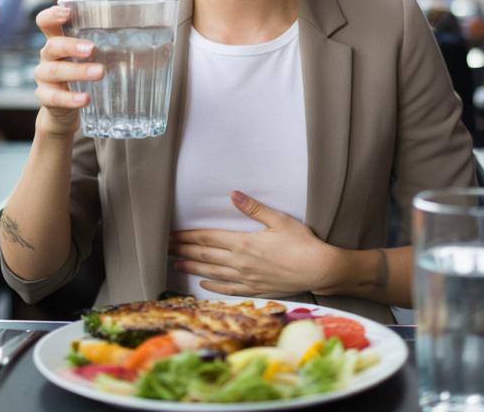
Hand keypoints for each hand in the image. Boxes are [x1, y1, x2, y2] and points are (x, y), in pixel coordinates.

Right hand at [32, 5, 101, 135]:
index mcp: (57, 40)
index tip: (67, 12)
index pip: (46, 22)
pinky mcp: (46, 98)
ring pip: (55, 71)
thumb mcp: (90, 59)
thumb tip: (151, 41)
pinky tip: (86, 99)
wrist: (64, 112)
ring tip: (100, 73)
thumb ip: (108, 48)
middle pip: (53, 46)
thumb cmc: (81, 77)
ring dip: (78, 71)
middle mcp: (47, 57)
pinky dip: (71, 98)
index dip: (53, 15)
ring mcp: (44, 78)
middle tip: (92, 48)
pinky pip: (56, 98)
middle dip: (72, 46)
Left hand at [169, 191, 341, 297]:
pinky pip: (227, 289)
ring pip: (211, 272)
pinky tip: (202, 283)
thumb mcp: (278, 220)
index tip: (171, 234)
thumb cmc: (302, 243)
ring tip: (176, 263)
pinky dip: (212, 286)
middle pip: (204, 255)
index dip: (187, 236)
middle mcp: (240, 263)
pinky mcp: (254, 290)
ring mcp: (246, 278)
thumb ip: (253, 208)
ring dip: (192, 267)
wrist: (318, 270)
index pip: (207, 238)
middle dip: (183, 250)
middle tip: (165, 247)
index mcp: (243, 243)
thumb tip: (233, 194)